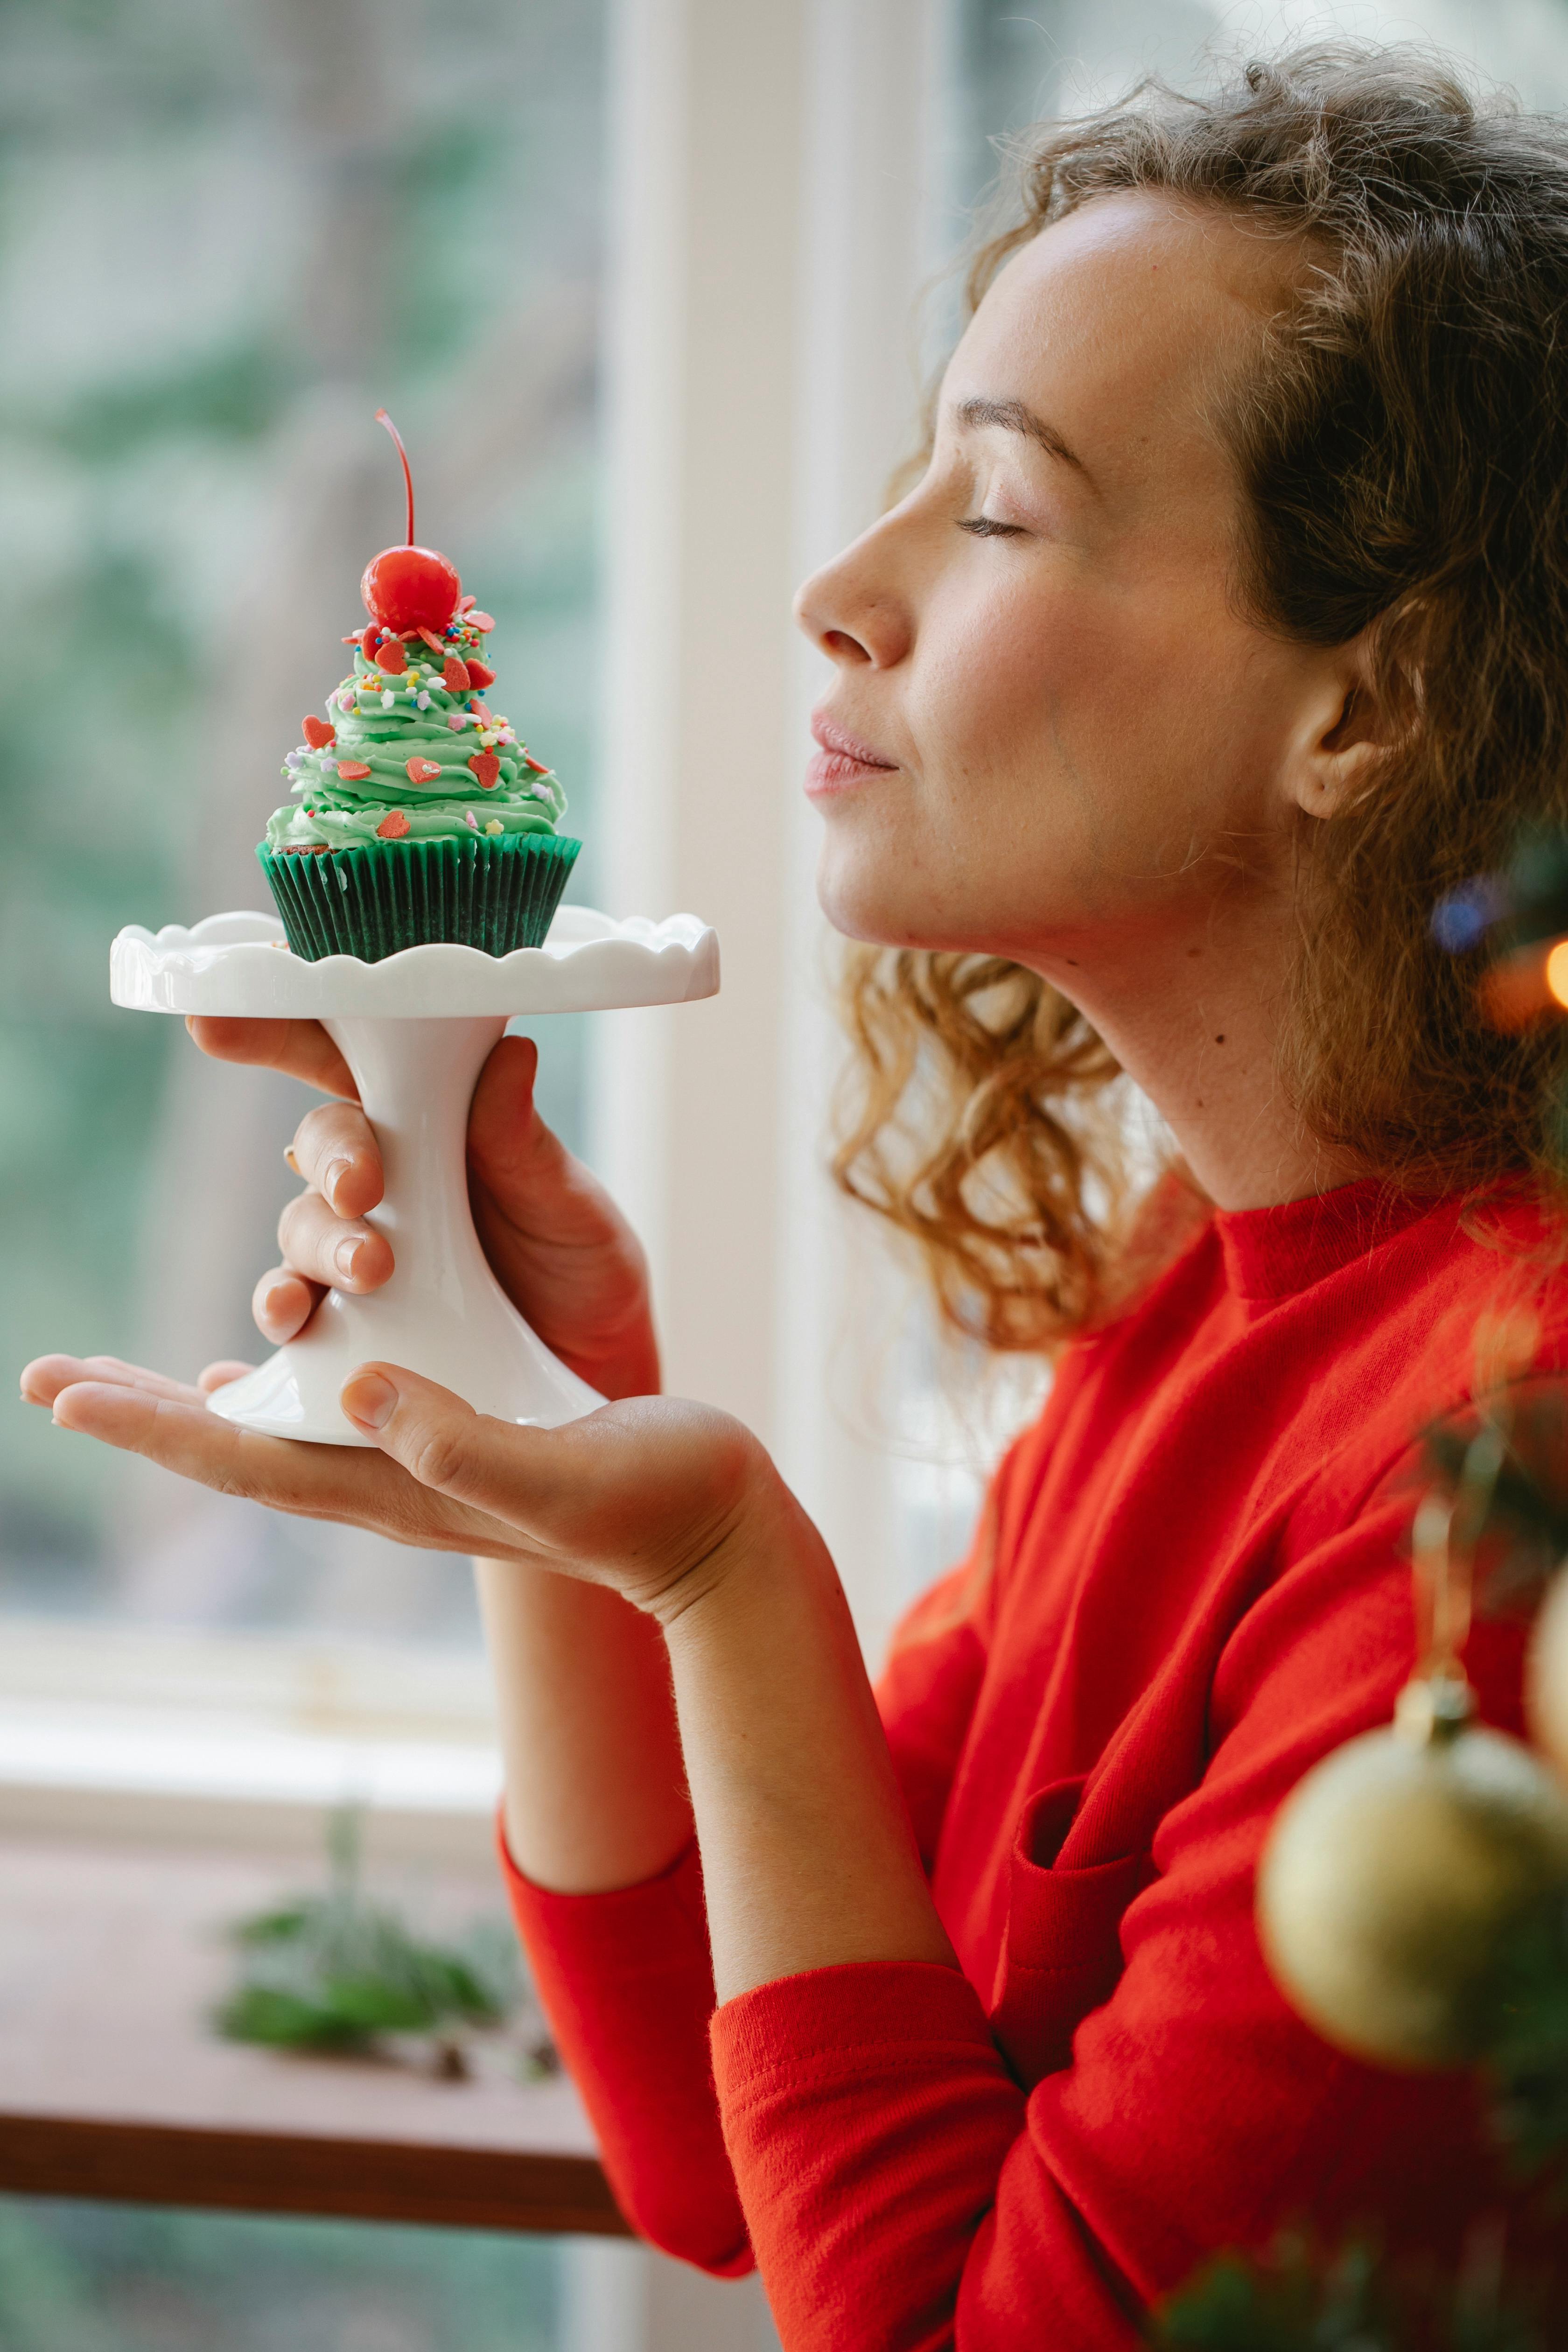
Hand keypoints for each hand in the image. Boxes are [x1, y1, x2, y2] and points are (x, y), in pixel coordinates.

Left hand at [21, 1353, 781, 1623]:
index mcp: (400, 1487)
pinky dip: (278, 1384)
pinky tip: (265, 1364)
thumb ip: (464, 1443)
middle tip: (51, 1377)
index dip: (151, 1423)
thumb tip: (360, 1387)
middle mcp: (391, 1478)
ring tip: (127, 1373)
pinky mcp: (456, 1430)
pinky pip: (336, 1408)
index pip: (246, 1455)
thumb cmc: (657, 1501)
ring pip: (278, 1425)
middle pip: (237, 1444)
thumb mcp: (562, 1470)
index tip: (62, 1392)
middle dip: (142, 1410)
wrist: (716, 1529)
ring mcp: (421, 1460)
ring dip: (195, 1397)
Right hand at [187, 1016, 658, 1399]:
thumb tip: (509, 1054)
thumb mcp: (571, 1208)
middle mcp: (382, 1179)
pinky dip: (281, 1309)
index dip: (285, 1028)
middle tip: (362, 1190)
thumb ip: (523, 1144)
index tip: (224, 1022)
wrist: (596, 1374)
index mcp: (432, 1124)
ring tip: (369, 1271)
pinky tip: (291, 1321)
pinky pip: (292, 1309)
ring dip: (322, 1244)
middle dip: (332, 1160)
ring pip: (302, 1226)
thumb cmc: (583, 1272)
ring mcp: (352, 1250)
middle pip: (321, 1144)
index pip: (352, 1057)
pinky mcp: (342, 1324)